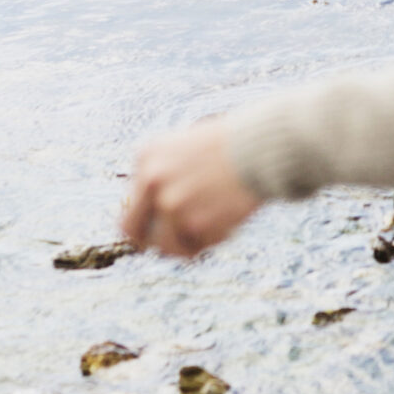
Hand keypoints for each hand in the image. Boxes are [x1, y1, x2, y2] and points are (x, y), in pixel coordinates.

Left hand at [123, 118, 259, 257]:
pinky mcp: (194, 223)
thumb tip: (155, 219)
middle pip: (133, 230)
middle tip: (174, 243)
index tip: (171, 219)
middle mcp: (152, 180)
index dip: (151, 215)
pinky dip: (213, 240)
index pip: (133, 202)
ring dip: (186, 246)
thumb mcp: (187, 148)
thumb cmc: (232, 145)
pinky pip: (197, 248)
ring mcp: (171, 203)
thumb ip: (166, 178)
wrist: (260, 146)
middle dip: (152, 240)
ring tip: (211, 233)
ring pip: (165, 246)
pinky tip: (230, 222)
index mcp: (147, 156)